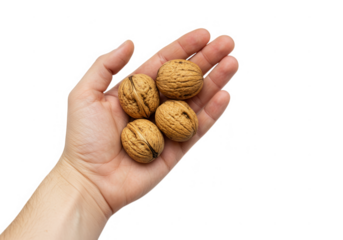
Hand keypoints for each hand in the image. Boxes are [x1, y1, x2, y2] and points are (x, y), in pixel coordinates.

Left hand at [59, 27, 238, 215]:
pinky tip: (224, 95)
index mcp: (137, 90)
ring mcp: (168, 127)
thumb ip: (105, 65)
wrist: (90, 181)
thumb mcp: (84, 94)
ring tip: (232, 63)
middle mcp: (155, 105)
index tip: (204, 33)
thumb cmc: (83, 138)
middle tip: (228, 43)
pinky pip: (198, 128)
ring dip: (216, 81)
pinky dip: (212, 112)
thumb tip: (131, 42)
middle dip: (207, 60)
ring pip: (196, 100)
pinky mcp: (177, 148)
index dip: (184, 48)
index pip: (164, 63)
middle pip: (186, 79)